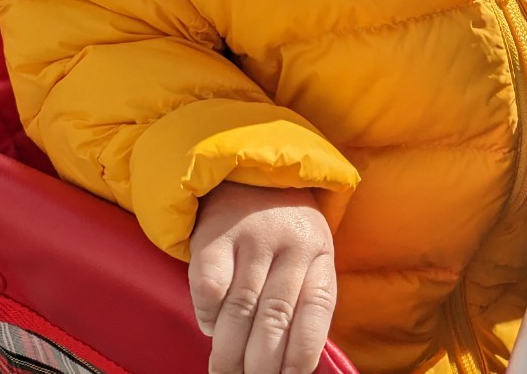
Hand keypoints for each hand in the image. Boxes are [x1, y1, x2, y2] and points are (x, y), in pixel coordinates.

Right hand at [189, 182, 335, 373]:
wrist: (249, 172)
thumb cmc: (283, 229)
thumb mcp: (309, 255)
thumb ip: (305, 301)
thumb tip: (292, 366)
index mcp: (319, 252)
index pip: (316, 311)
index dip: (302, 354)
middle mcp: (289, 242)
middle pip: (275, 318)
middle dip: (261, 365)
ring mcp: (251, 236)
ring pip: (240, 310)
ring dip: (230, 352)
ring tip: (226, 373)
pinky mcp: (216, 234)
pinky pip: (209, 289)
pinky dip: (208, 316)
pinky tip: (212, 325)